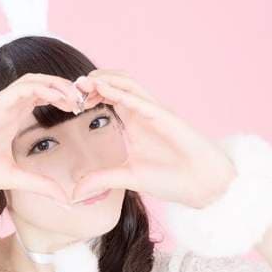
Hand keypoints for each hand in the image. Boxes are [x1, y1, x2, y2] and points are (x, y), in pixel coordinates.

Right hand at [0, 73, 100, 203]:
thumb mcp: (16, 178)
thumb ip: (41, 185)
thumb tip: (66, 199)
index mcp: (15, 118)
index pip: (45, 97)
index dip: (65, 98)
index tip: (84, 110)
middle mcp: (10, 107)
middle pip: (44, 84)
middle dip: (67, 88)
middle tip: (87, 100)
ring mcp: (2, 103)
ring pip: (35, 80)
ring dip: (58, 84)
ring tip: (77, 98)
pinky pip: (23, 87)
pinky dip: (44, 87)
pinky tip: (60, 97)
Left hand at [71, 69, 236, 208]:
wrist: (202, 185)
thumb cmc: (171, 178)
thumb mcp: (127, 178)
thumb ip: (102, 179)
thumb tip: (75, 191)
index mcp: (132, 122)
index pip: (107, 98)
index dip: (88, 95)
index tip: (69, 102)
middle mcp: (142, 112)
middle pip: (115, 84)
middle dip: (92, 82)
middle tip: (70, 88)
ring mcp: (154, 112)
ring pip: (128, 84)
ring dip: (105, 80)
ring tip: (84, 83)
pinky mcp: (165, 117)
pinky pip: (141, 100)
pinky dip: (122, 93)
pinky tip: (104, 90)